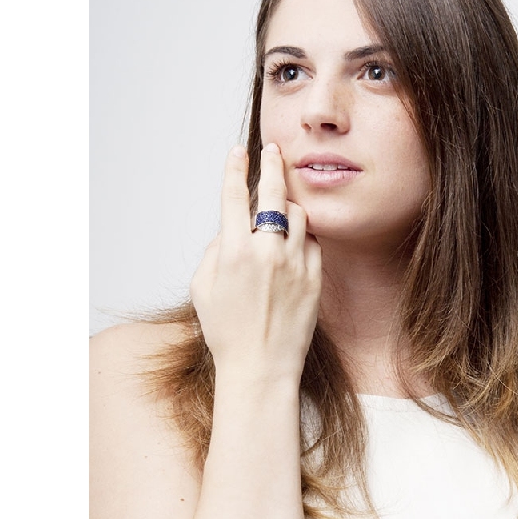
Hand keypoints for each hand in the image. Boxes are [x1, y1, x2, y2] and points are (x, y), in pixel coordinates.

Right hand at [190, 143, 321, 379]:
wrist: (261, 366)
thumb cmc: (227, 331)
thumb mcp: (202, 288)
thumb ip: (215, 251)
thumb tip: (232, 230)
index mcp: (234, 251)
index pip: (234, 196)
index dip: (236, 168)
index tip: (239, 152)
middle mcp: (268, 251)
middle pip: (274, 194)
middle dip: (272, 166)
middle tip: (274, 152)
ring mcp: (296, 263)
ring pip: (299, 215)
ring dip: (289, 205)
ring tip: (282, 207)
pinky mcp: (315, 277)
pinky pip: (313, 242)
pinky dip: (303, 235)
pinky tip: (296, 239)